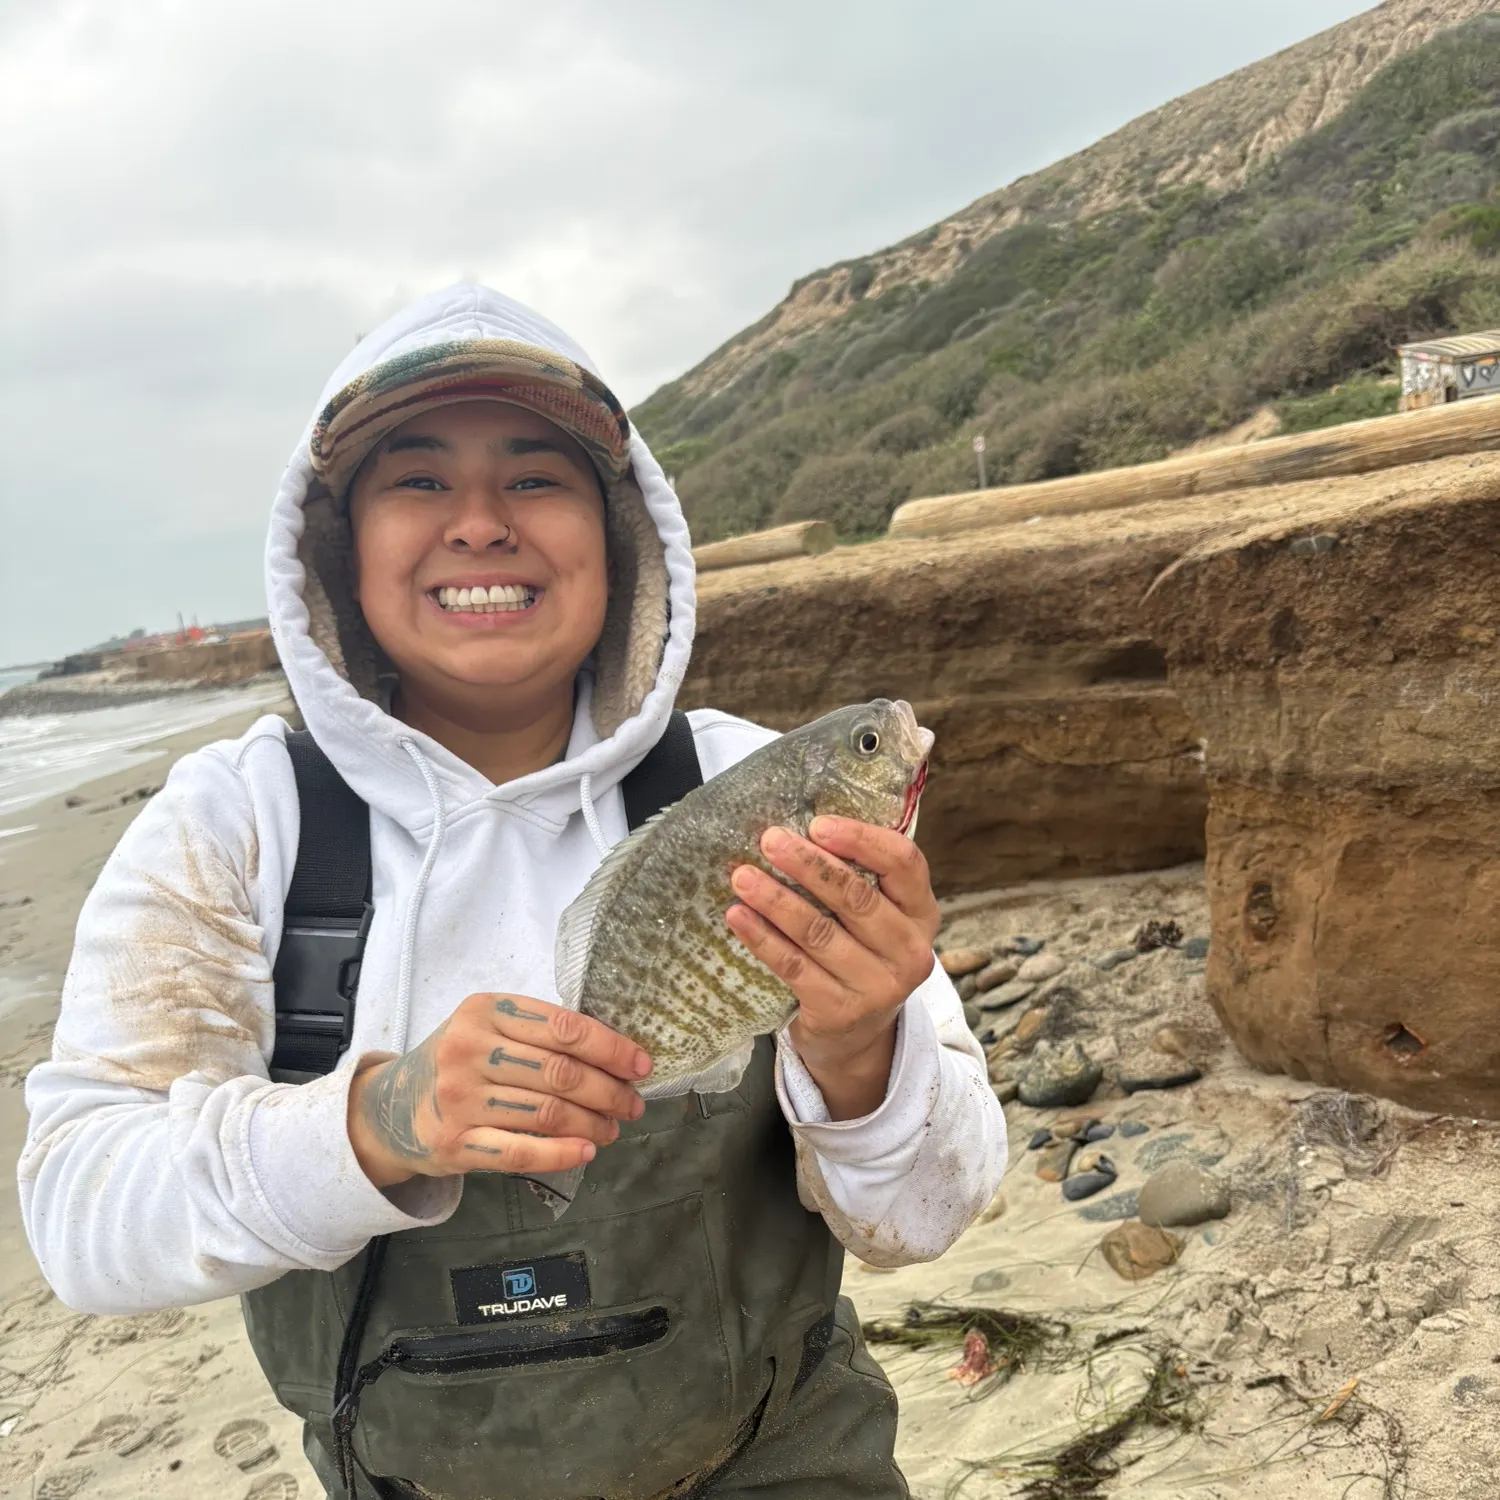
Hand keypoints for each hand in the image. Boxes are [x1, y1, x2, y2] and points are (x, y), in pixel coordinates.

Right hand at [346, 993, 651, 1188]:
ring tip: (613, 1128)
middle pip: (560, 1072)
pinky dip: (560, 1153)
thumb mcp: (487, 1028)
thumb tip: (615, 1056)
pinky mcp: (455, 1143)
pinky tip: (585, 1151)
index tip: (641, 1064)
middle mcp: (469, 1050)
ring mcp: (459, 1098)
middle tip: (633, 1104)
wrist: (390, 1106)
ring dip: (591, 1124)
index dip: (610, 1047)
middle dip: (609, 1090)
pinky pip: (520, 1151)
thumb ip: (538, 1033)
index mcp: (485, 1010)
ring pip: (546, 1112)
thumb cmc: (458, 1062)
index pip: (563, 1027)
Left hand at [725, 816, 940, 1120]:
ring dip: (776, 900)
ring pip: (819, 932)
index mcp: (922, 913)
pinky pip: (795, 967)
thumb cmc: (861, 955)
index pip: (904, 864)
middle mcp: (911, 951)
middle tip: (769, 840)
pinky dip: (762, 939)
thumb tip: (798, 827)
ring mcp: (879, 987)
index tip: (817, 824)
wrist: (859, 1037)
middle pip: (856, 897)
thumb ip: (859, 878)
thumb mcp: (879, 919)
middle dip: (807, 865)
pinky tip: (737, 917)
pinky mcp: (841, 1012)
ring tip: (742, 877)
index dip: (862, 839)